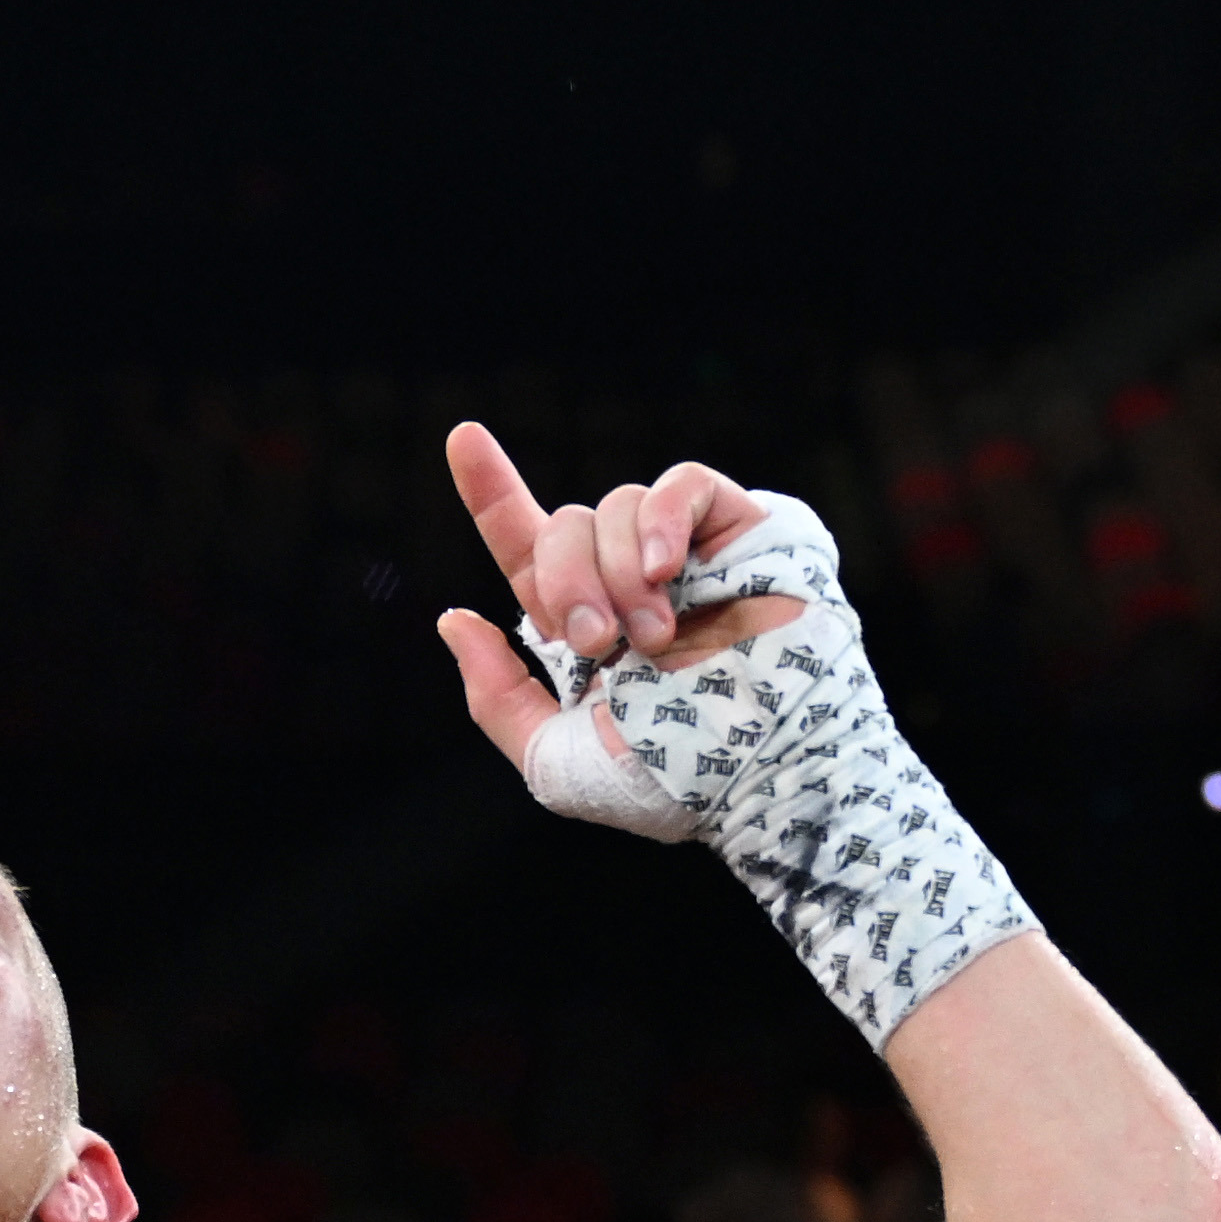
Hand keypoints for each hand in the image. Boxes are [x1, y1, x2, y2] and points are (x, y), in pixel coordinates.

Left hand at [426, 421, 811, 779]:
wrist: (765, 774)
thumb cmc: (669, 783)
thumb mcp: (555, 762)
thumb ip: (496, 697)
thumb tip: (455, 620)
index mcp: (582, 626)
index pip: (527, 544)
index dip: (491, 489)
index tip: (463, 438)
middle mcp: (627, 582)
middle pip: (564, 524)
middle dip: (566, 581)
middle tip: (598, 643)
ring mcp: (685, 554)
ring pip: (616, 505)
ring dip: (618, 573)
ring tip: (658, 639)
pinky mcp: (739, 531)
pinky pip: (682, 483)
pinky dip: (661, 518)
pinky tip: (666, 570)